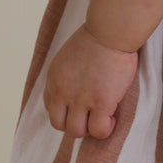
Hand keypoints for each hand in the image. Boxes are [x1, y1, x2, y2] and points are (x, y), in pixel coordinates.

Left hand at [44, 24, 138, 141]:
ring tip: (102, 117)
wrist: (110, 31)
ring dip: (89, 128)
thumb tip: (78, 86)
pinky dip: (105, 129)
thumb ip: (68, 74)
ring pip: (77, 131)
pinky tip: (112, 117)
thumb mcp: (69, 56)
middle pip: (59, 124)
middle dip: (74, 124)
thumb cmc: (97, 38)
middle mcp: (62, 91)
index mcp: (54, 78)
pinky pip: (99, 130)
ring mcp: (81, 98)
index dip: (66, 110)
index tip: (80, 106)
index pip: (50, 107)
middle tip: (90, 115)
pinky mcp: (101, 102)